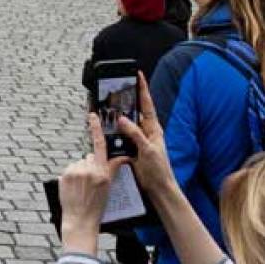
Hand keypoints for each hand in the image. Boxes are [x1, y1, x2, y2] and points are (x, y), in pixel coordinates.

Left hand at [57, 112, 125, 256]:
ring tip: (83, 188)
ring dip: (81, 172)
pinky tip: (75, 189)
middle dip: (91, 165)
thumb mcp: (108, 188)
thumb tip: (121, 158)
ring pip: (79, 164)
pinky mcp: (63, 175)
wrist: (80, 220)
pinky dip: (72, 177)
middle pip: (89, 157)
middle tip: (92, 182)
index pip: (99, 145)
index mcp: (101, 172)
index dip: (96, 129)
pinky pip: (70, 170)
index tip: (92, 116)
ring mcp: (74, 171)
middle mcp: (87, 169)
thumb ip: (111, 170)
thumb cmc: (97, 207)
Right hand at [116, 73, 175, 195]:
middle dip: (124, 99)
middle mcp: (145, 131)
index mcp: (153, 128)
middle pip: (133, 110)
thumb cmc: (159, 170)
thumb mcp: (149, 150)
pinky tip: (104, 127)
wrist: (158, 189)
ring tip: (105, 106)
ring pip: (124, 123)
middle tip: (114, 87)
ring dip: (115, 116)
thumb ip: (135, 134)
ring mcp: (136, 139)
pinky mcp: (129, 148)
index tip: (138, 74)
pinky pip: (118, 135)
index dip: (142, 88)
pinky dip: (112, 131)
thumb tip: (122, 119)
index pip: (147, 104)